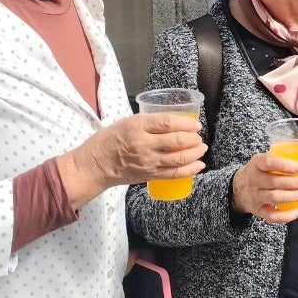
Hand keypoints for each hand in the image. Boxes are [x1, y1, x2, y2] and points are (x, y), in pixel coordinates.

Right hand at [61, 114, 206, 207]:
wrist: (95, 166)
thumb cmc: (107, 141)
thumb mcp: (125, 122)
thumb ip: (147, 123)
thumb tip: (171, 122)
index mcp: (137, 126)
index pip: (168, 123)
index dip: (186, 124)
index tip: (196, 125)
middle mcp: (144, 144)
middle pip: (176, 141)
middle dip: (193, 139)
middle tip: (199, 137)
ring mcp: (147, 161)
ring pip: (179, 158)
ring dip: (195, 153)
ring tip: (202, 149)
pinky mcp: (149, 175)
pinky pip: (174, 174)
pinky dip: (189, 170)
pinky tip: (198, 165)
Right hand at [231, 152, 297, 224]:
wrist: (237, 188)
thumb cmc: (258, 171)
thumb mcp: (262, 160)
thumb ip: (279, 159)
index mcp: (256, 164)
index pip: (268, 162)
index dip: (285, 165)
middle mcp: (254, 180)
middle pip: (275, 182)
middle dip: (296, 183)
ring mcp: (255, 197)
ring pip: (275, 198)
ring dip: (294, 196)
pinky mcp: (258, 211)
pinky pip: (272, 216)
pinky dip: (286, 216)